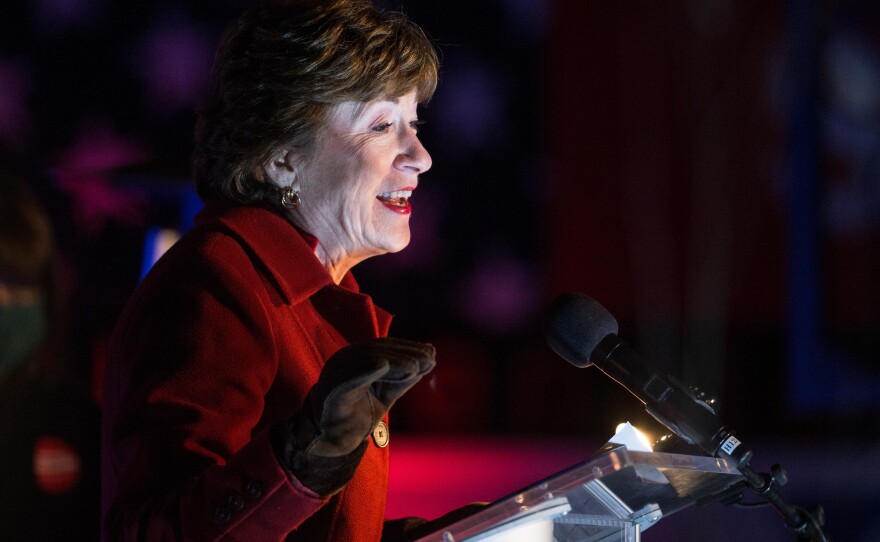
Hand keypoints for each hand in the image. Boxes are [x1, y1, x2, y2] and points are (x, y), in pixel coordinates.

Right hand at [273, 337, 434, 494]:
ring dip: (393, 361)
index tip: (432, 353)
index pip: (384, 347)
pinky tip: (384, 365)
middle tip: (429, 359)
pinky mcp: (331, 392)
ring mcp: (335, 375)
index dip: (409, 348)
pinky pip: (348, 378)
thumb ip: (403, 378)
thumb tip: (430, 360)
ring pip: (366, 360)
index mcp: (355, 359)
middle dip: (406, 353)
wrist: (330, 443)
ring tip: (415, 367)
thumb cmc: (356, 415)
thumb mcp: (386, 393)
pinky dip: (365, 370)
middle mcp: (343, 361)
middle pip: (377, 350)